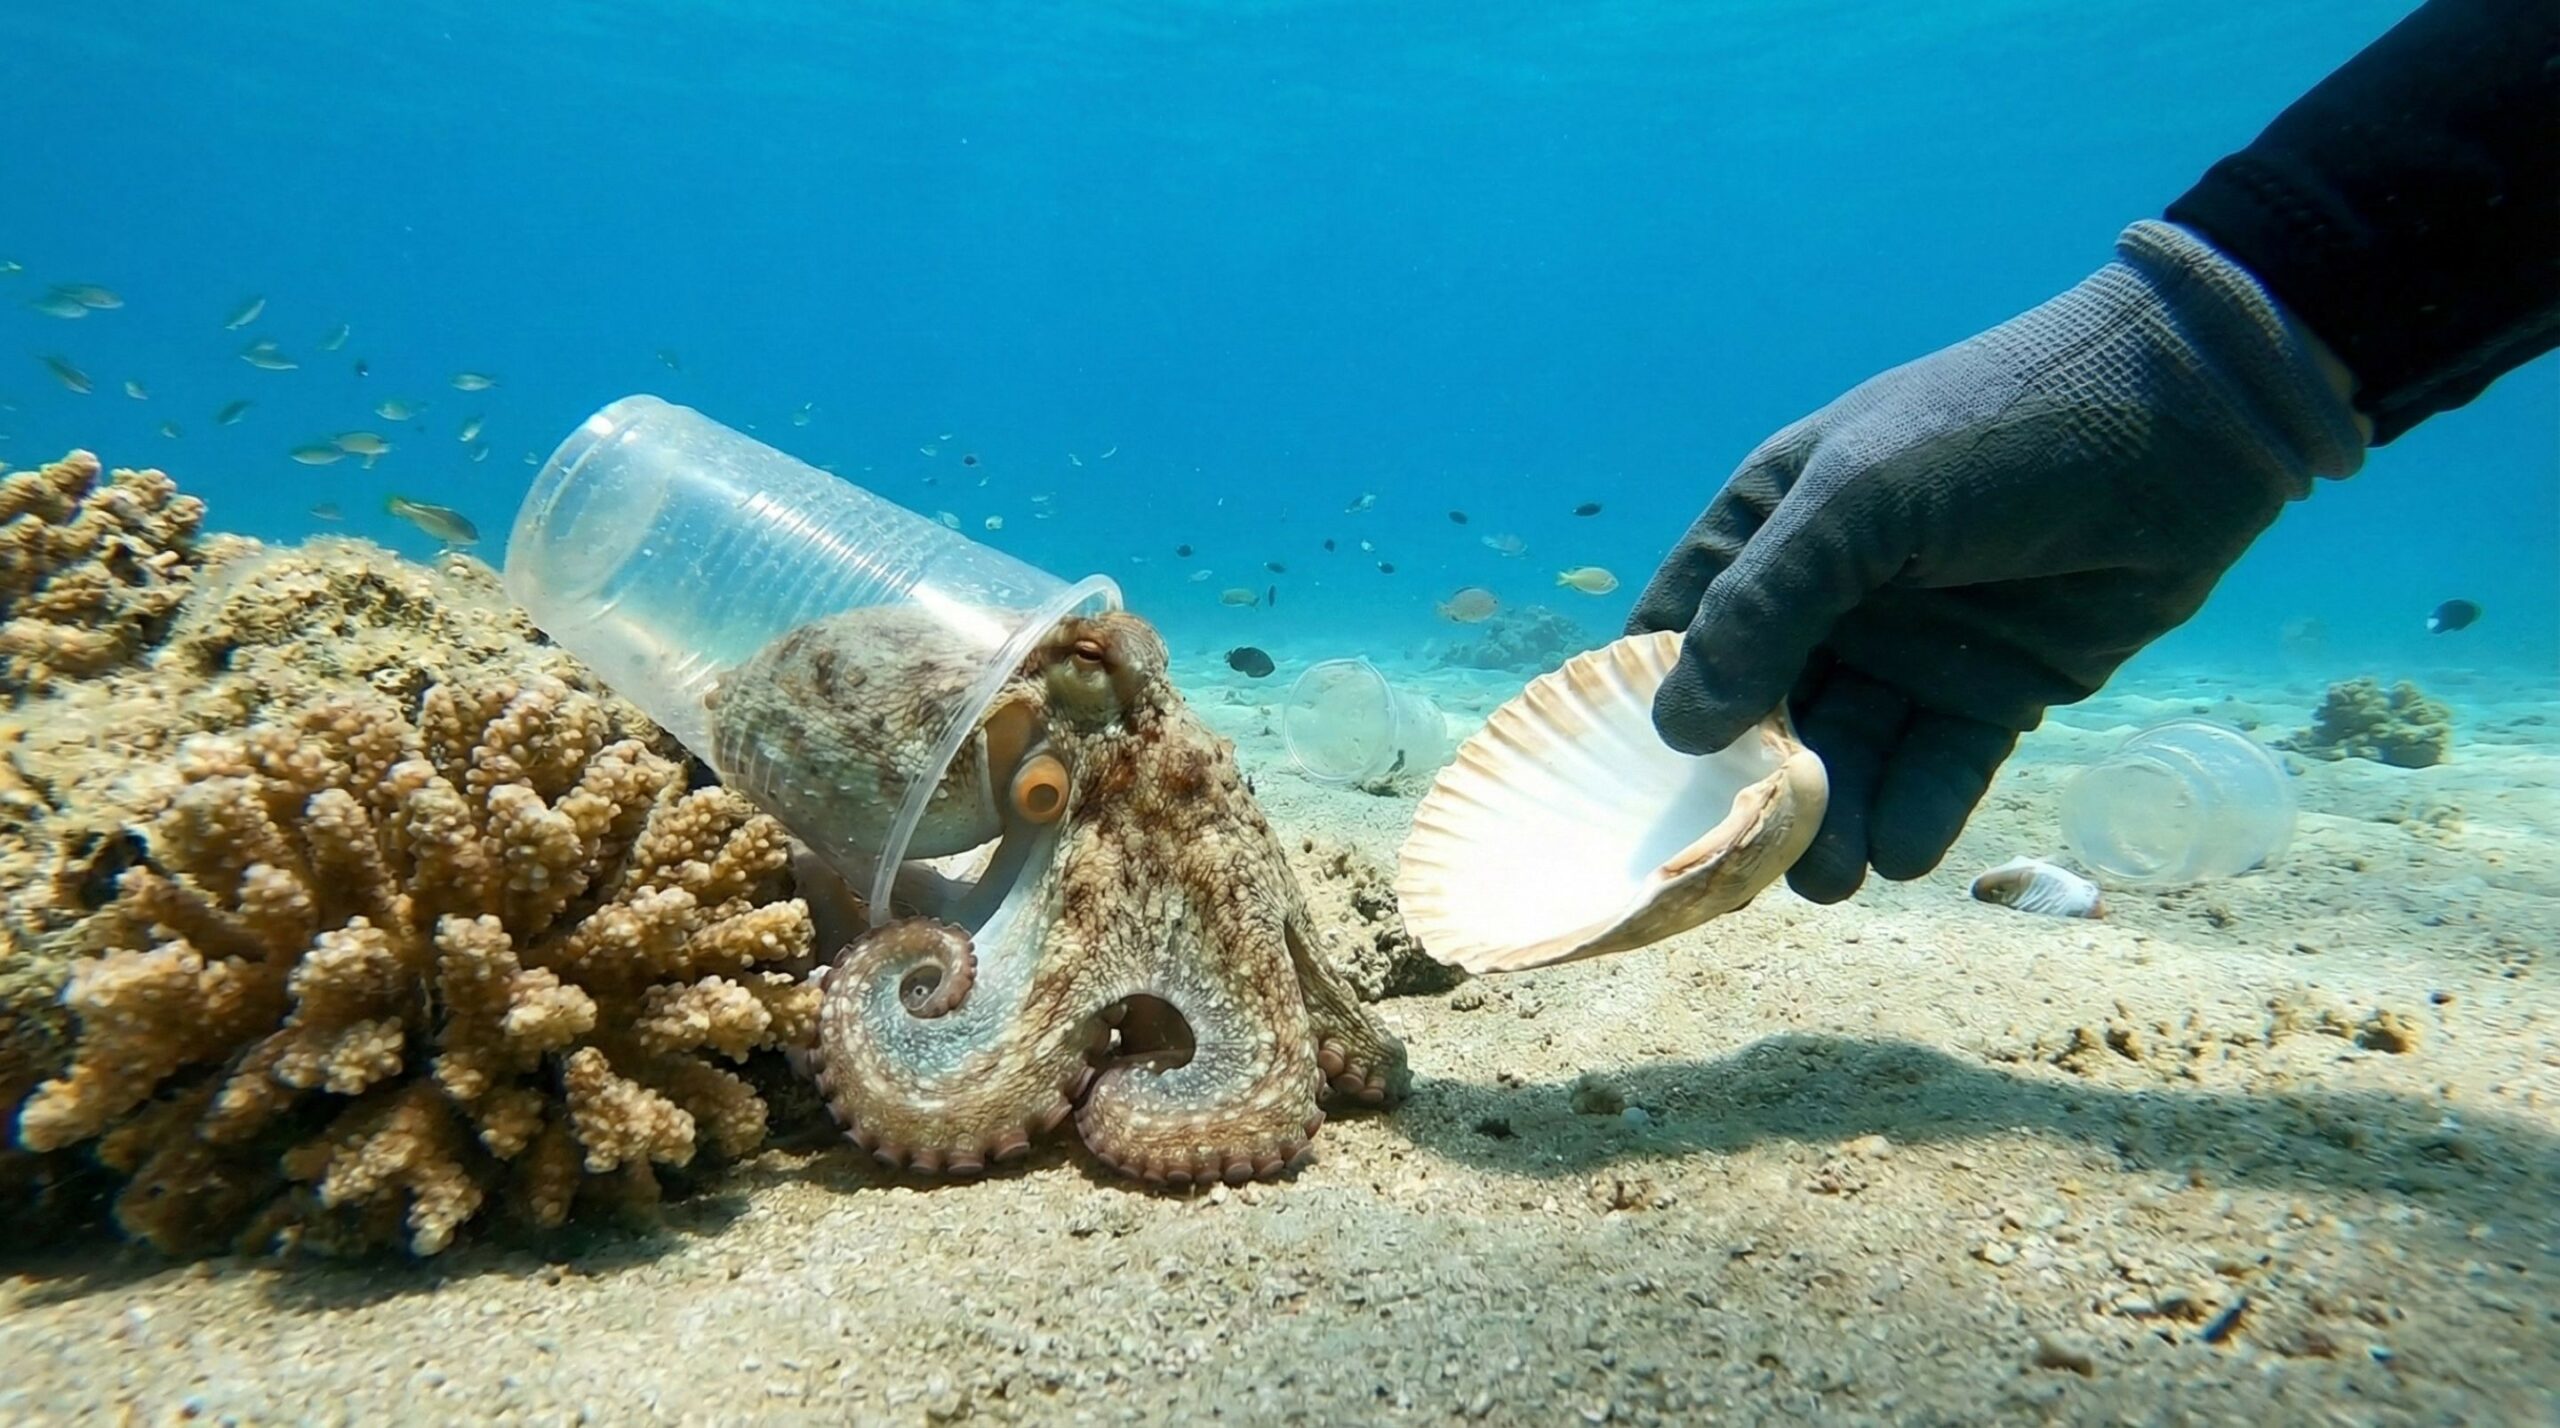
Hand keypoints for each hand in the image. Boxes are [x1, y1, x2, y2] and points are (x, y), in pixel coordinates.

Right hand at [1629, 221, 2364, 902]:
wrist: (2185, 420)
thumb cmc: (1997, 431)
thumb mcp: (1858, 501)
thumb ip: (1766, 607)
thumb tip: (1675, 726)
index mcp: (1776, 525)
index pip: (1682, 627)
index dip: (1650, 704)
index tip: (1627, 790)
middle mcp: (1832, 594)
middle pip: (1763, 712)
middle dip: (1748, 788)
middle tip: (1737, 864)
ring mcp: (1912, 646)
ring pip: (1851, 752)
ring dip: (1832, 818)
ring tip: (1825, 878)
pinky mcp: (1995, 691)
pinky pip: (1938, 767)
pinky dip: (1917, 812)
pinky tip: (1904, 852)